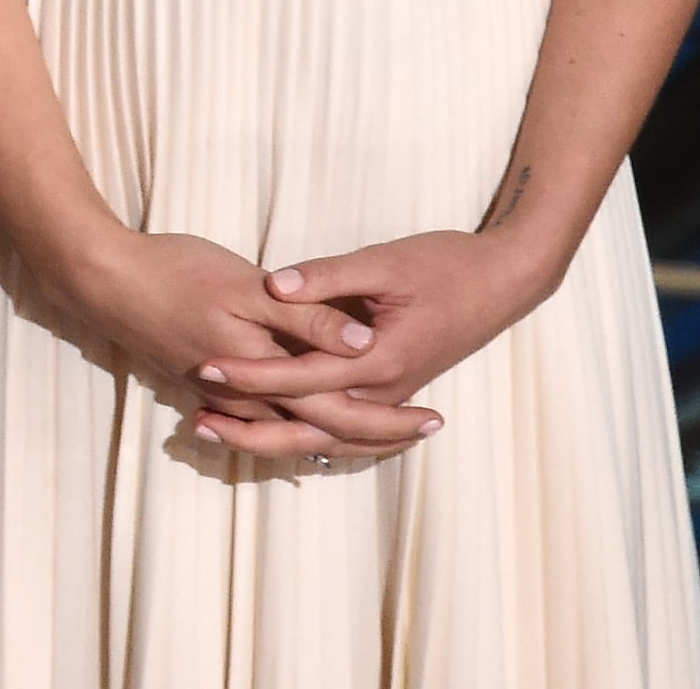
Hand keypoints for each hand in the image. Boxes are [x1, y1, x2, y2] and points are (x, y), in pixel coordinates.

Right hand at [60, 231, 436, 467]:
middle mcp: (249, 396)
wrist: (102, 279)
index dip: (390, 419)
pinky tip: (316, 419)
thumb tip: (360, 344)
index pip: (341, 412)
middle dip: (378, 434)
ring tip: (387, 431)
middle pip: (325, 429)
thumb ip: (306, 317)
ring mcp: (226, 395)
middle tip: (427, 429)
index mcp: (265, 371)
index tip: (433, 420)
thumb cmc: (174, 271)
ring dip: (342, 432)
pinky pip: (267, 418)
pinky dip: (300, 423)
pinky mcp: (209, 383)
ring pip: (296, 429)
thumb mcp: (245, 285)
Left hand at [189, 229, 551, 463]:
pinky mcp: (392, 392)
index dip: (250, 373)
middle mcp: (383, 391)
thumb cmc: (447, 264)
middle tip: (196, 421)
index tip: (205, 368)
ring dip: (271, 439)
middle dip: (249, 426)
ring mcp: (390, 398)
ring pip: (324, 438)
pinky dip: (306, 436)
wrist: (503, 281)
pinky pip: (344, 430)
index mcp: (378, 359)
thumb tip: (275, 285)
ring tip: (217, 433)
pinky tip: (273, 431)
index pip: (299, 377)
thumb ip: (328, 276)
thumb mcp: (385, 261)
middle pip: (306, 426)